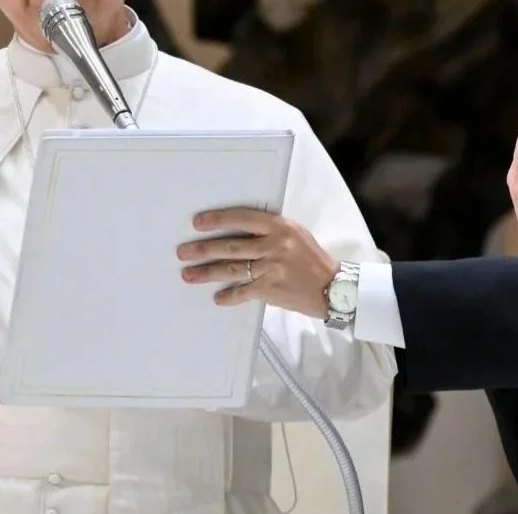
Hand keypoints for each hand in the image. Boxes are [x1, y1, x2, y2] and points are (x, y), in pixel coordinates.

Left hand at [177, 208, 337, 318]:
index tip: (198, 223)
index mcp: (280, 227)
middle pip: (231, 246)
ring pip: (232, 269)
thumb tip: (238, 231)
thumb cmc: (313, 259)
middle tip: (183, 252)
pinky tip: (217, 298)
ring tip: (188, 274)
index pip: (242, 218)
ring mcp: (272, 268)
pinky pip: (243, 292)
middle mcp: (274, 245)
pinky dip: (229, 295)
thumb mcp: (295, 234)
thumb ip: (270, 231)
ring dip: (207, 272)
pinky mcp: (271, 289)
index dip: (218, 220)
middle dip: (203, 249)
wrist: (334, 287)